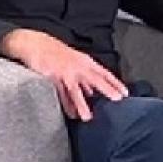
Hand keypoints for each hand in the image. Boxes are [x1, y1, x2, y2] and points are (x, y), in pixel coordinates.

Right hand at [0, 28, 127, 121]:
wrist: (37, 44)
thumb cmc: (58, 54)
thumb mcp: (76, 62)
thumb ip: (85, 78)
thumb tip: (93, 93)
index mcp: (86, 62)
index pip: (105, 73)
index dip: (115, 83)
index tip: (126, 93)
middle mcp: (78, 67)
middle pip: (96, 79)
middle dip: (107, 89)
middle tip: (118, 100)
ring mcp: (65, 72)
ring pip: (76, 91)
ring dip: (83, 105)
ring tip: (88, 117)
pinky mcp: (52, 77)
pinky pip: (60, 94)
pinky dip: (66, 105)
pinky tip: (71, 114)